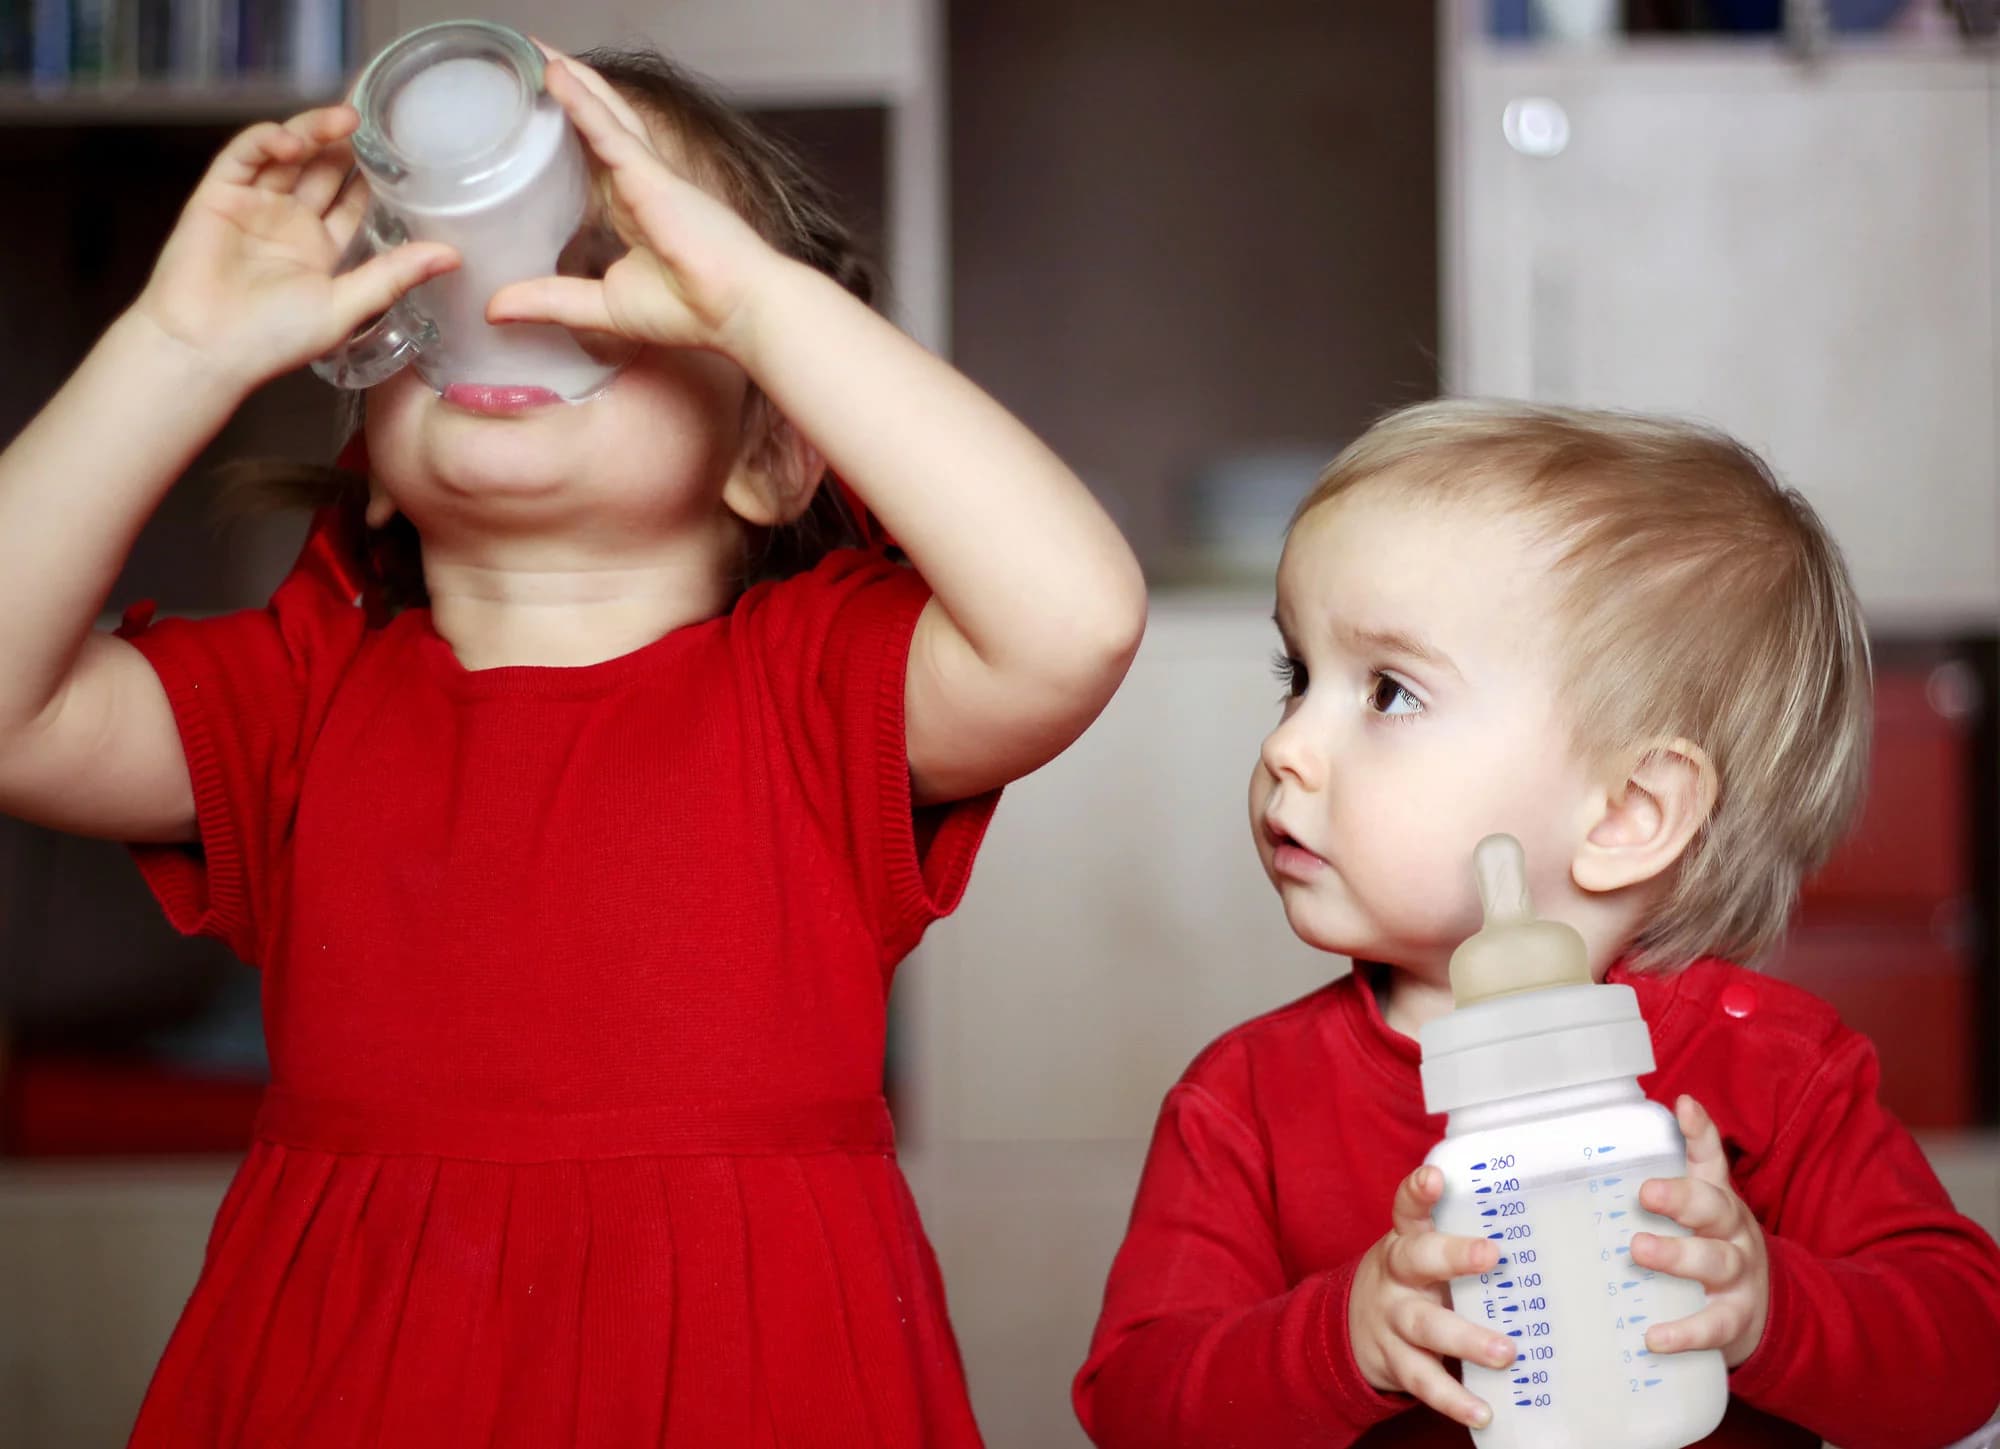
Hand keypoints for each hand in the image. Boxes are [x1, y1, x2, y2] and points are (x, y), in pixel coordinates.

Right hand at [132, 106, 458, 392]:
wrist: (206, 350)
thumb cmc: (273, 340)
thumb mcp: (347, 306)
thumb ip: (394, 276)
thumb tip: (452, 257)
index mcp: (322, 250)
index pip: (354, 202)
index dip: (375, 178)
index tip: (404, 154)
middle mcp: (289, 223)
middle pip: (323, 170)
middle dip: (347, 146)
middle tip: (377, 124)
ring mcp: (253, 206)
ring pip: (288, 155)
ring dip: (314, 133)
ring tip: (346, 120)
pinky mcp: (218, 195)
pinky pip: (244, 156)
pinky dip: (268, 141)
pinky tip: (293, 143)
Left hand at [484, 48, 787, 356]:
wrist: (741, 311)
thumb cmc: (694, 310)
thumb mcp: (602, 308)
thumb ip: (549, 301)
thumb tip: (495, 309)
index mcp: (631, 207)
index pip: (589, 153)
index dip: (563, 126)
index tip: (531, 109)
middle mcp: (638, 182)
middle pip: (596, 119)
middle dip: (564, 87)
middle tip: (526, 59)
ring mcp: (647, 175)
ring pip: (603, 111)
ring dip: (570, 77)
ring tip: (533, 48)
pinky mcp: (652, 177)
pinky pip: (608, 130)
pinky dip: (580, 102)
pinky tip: (554, 73)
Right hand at [1349, 1165, 1515, 1428]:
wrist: (1350, 1328)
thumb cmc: (1412, 1283)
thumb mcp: (1423, 1255)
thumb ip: (1462, 1247)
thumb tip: (1552, 1238)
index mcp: (1406, 1241)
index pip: (1407, 1209)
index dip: (1419, 1192)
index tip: (1436, 1178)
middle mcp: (1395, 1276)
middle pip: (1416, 1261)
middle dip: (1452, 1257)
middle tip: (1491, 1254)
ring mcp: (1392, 1320)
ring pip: (1424, 1326)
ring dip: (1465, 1338)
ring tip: (1505, 1352)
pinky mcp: (1396, 1361)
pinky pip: (1424, 1380)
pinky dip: (1454, 1398)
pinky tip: (1482, 1410)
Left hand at [1631, 1094, 1769, 1366]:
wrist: (1761, 1313)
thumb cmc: (1708, 1251)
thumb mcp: (1695, 1216)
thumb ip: (1660, 1186)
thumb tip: (1606, 1148)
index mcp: (1716, 1201)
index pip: (1710, 1159)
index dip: (1699, 1132)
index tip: (1683, 1106)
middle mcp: (1732, 1232)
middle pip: (1714, 1207)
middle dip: (1681, 1197)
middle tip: (1646, 1192)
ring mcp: (1738, 1276)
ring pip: (1715, 1260)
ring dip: (1677, 1256)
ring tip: (1639, 1249)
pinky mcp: (1735, 1318)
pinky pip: (1714, 1324)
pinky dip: (1686, 1332)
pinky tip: (1655, 1337)